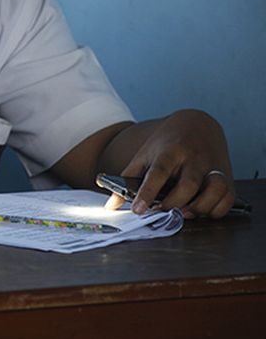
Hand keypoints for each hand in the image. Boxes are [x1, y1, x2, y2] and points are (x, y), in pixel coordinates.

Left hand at [105, 109, 234, 218]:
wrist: (196, 125)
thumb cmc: (166, 145)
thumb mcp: (145, 155)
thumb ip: (127, 179)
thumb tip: (111, 206)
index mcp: (170, 152)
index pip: (158, 172)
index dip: (148, 192)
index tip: (138, 209)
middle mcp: (193, 159)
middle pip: (188, 184)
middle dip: (174, 203)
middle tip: (162, 211)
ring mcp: (213, 167)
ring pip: (214, 190)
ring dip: (199, 208)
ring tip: (182, 213)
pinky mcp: (227, 177)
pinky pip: (227, 198)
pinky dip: (216, 209)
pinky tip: (201, 211)